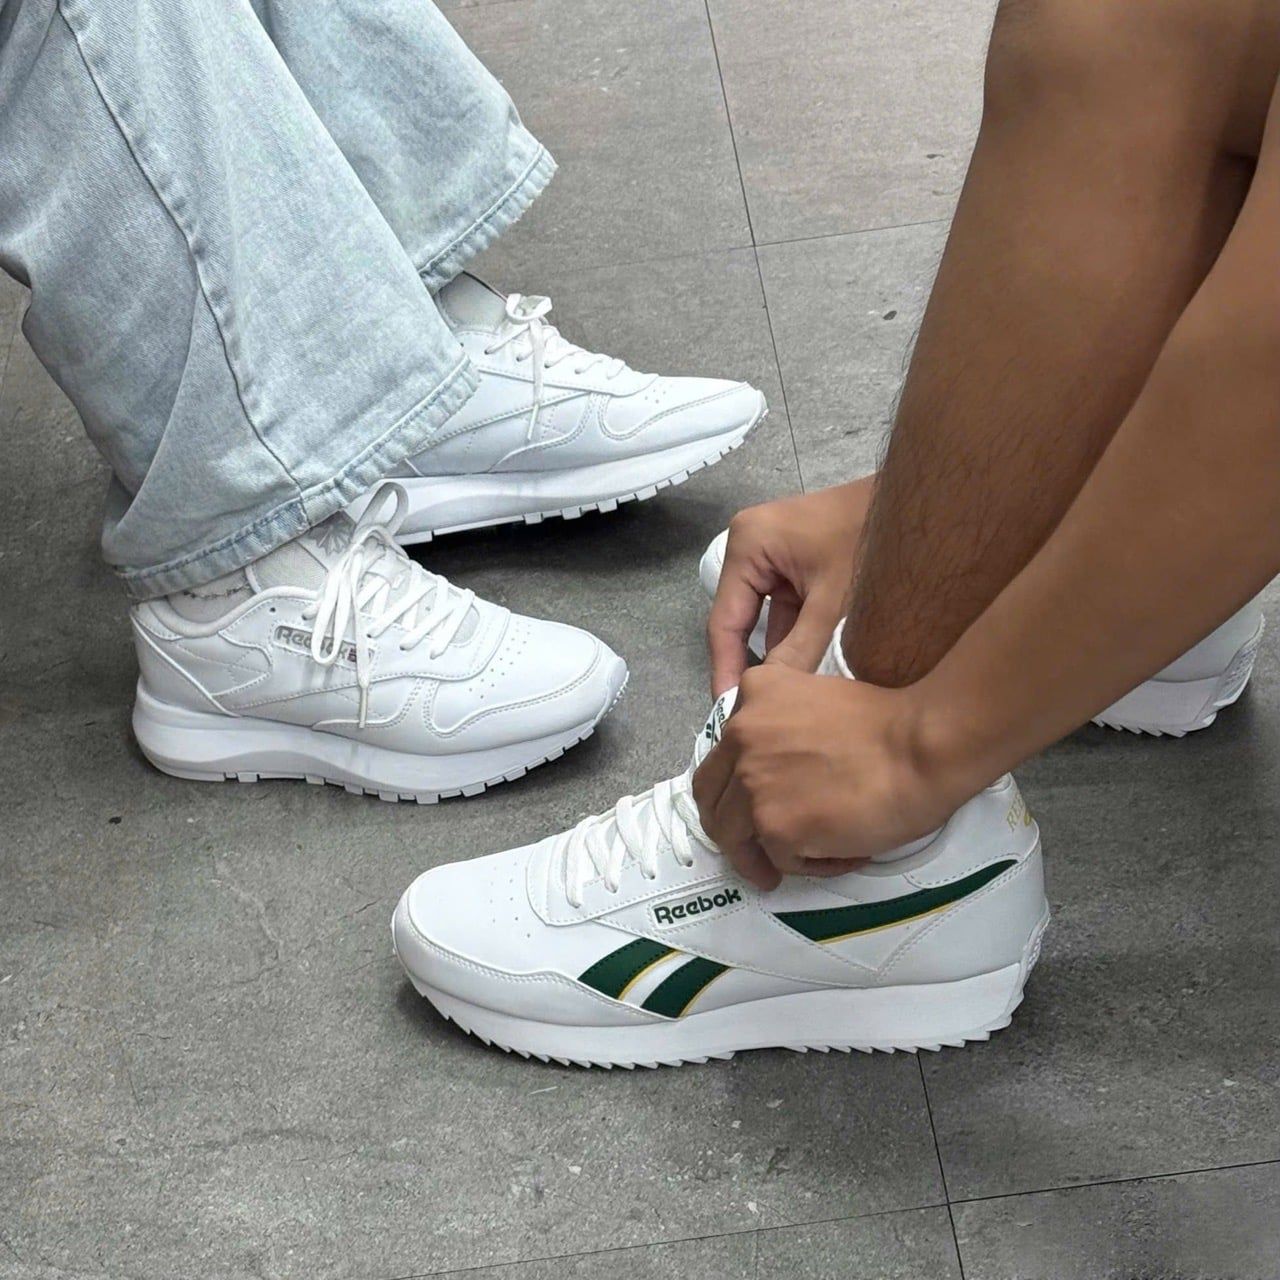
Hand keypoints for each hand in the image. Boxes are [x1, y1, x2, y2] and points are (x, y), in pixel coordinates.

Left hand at [692, 665, 964, 889]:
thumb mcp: (815, 696)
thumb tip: (777, 769)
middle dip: (730, 829)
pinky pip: (780, 860)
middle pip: (712, 797)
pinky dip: (810, 865)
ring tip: (794, 866)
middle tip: (754, 849)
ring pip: (736, 836)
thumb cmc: (890, 724)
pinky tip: (843, 855)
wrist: (922, 745)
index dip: (733, 785)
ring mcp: (753, 781)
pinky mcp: (774, 825)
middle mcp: (741, 734)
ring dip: (763, 856)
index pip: (722, 750)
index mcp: (754, 692)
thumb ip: (781, 722)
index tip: (750, 805)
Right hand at [708, 478, 873, 696]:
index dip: (726, 670)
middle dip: (753, 666)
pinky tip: (808, 674)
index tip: (727, 713)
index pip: (725, 621)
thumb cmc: (874, 544)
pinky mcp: (802, 564)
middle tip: (752, 714)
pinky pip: (792, 610)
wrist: (924, 504)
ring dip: (782, 655)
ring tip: (783, 702)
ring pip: (771, 619)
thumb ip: (799, 654)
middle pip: (744, 620)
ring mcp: (778, 555)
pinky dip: (801, 638)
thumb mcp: (834, 606)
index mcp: (748, 546)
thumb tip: (771, 699)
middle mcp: (753, 547)